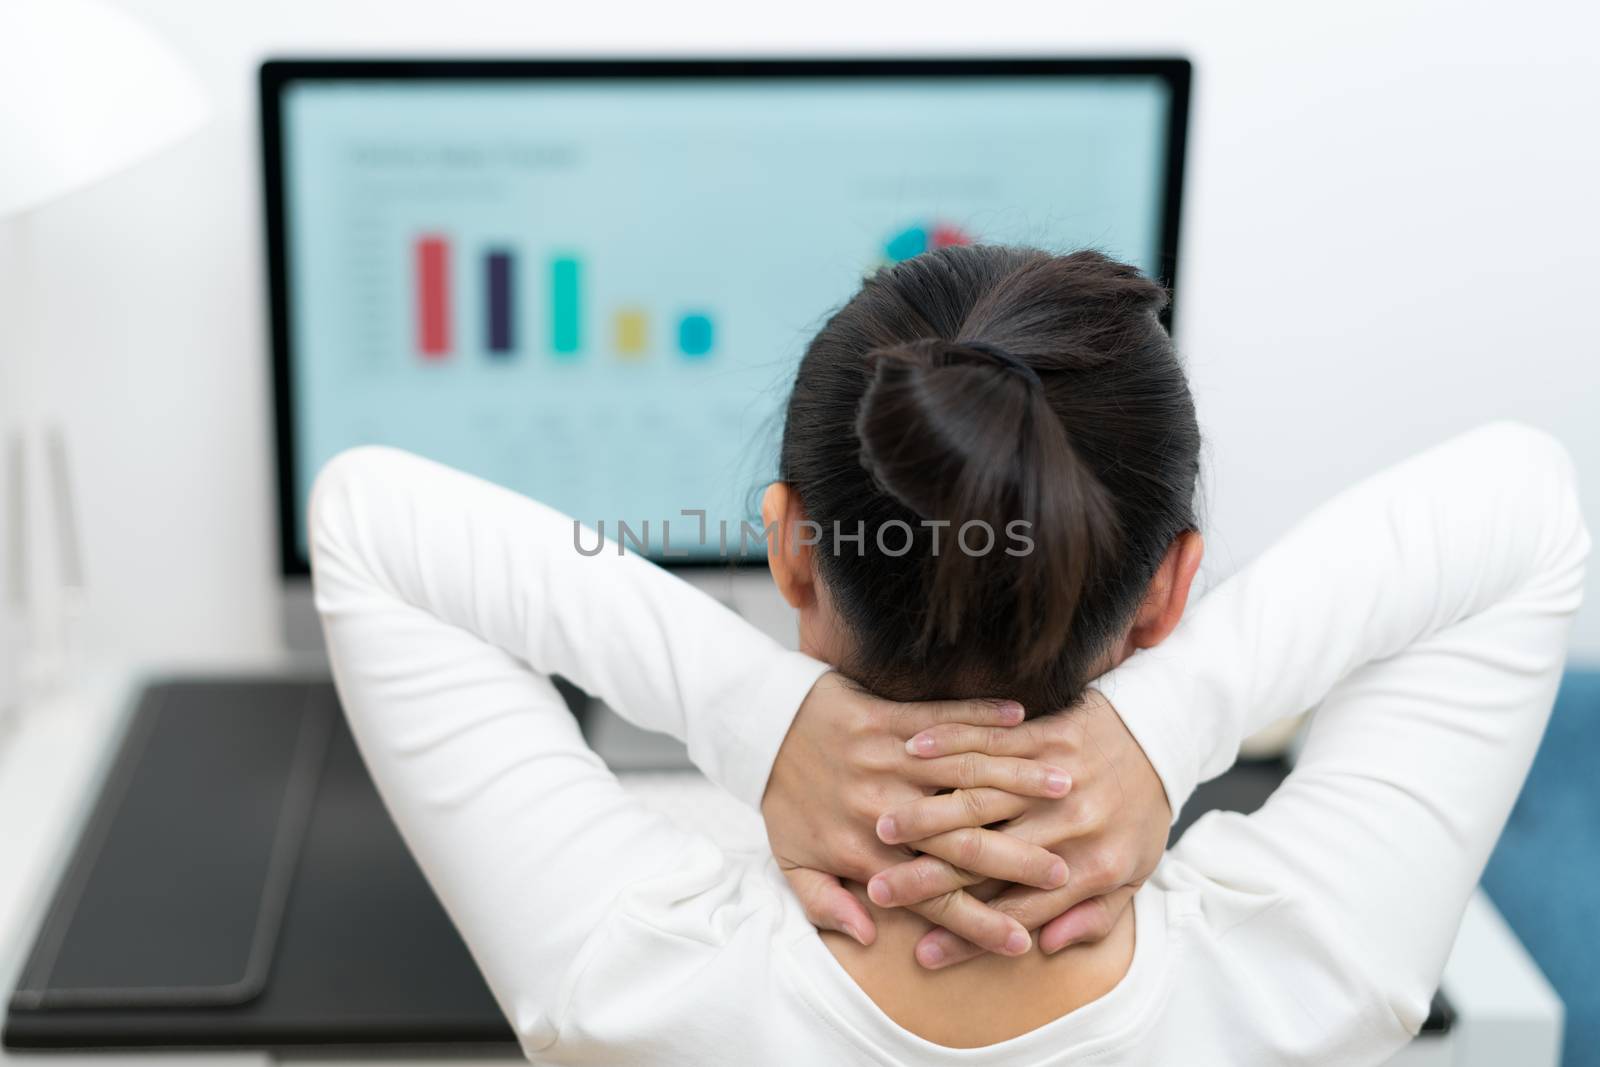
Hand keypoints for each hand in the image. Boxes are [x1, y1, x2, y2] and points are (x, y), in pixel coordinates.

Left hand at [762, 673, 1073, 953]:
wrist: (759, 727)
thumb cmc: (783, 798)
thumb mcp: (791, 861)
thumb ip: (827, 904)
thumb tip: (866, 935)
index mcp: (862, 852)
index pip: (933, 898)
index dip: (978, 923)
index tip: (1021, 942)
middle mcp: (882, 808)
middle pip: (962, 842)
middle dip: (1017, 860)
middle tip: (1063, 873)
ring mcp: (887, 759)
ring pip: (965, 778)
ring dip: (1019, 783)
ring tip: (1066, 795)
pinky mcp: (889, 716)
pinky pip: (946, 718)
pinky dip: (985, 719)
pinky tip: (1024, 722)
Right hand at [869, 689, 1170, 968]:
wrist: (1166, 737)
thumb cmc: (1142, 814)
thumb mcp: (1134, 876)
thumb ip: (1093, 917)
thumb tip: (1045, 946)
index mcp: (1093, 867)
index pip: (1016, 910)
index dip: (967, 934)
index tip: (923, 953)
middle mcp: (1072, 824)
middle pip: (985, 855)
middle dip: (927, 876)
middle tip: (881, 893)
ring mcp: (1058, 775)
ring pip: (978, 798)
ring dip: (926, 814)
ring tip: (880, 829)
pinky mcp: (1050, 732)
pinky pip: (992, 741)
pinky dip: (948, 745)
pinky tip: (911, 753)